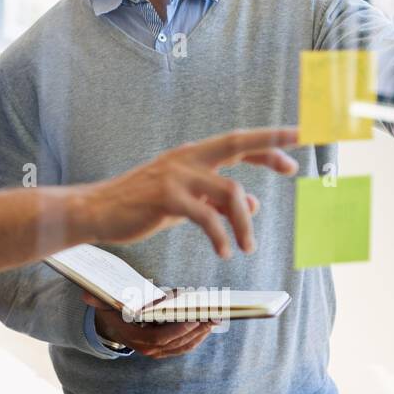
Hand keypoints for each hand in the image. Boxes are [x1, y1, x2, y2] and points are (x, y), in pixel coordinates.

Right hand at [80, 127, 298, 259]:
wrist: (96, 210)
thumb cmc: (139, 206)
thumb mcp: (183, 201)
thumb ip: (215, 200)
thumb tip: (253, 206)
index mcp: (191, 155)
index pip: (237, 142)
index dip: (268, 142)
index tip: (297, 143)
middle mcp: (186, 158)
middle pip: (237, 143)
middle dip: (271, 148)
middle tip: (296, 164)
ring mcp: (175, 174)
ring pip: (230, 191)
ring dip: (245, 223)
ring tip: (248, 247)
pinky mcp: (165, 197)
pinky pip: (206, 216)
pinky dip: (221, 236)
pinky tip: (225, 252)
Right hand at [83, 290, 218, 358]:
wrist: (111, 326)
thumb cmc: (111, 310)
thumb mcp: (103, 303)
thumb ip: (97, 299)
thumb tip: (86, 295)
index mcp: (134, 338)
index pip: (159, 338)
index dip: (178, 329)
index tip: (193, 317)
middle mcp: (147, 349)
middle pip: (177, 343)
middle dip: (196, 329)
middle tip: (213, 316)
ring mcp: (157, 352)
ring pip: (184, 346)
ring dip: (201, 334)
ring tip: (214, 320)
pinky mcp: (165, 350)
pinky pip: (184, 347)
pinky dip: (197, 338)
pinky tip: (207, 327)